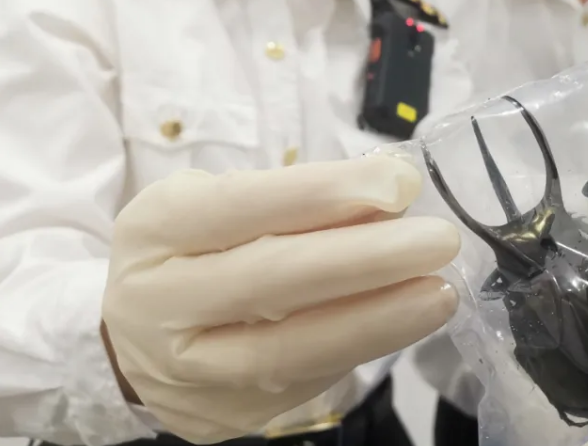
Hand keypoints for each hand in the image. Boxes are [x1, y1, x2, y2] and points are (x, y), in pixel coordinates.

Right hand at [102, 156, 460, 443]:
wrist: (138, 334)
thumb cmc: (197, 247)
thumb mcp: (226, 202)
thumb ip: (296, 198)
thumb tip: (391, 194)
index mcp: (156, 229)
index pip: (240, 207)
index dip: (323, 195)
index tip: (399, 183)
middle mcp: (161, 303)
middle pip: (269, 282)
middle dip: (365, 260)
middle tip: (438, 240)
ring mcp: (189, 370)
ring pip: (290, 349)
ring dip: (378, 319)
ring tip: (439, 293)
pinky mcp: (223, 415)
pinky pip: (305, 380)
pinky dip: (361, 345)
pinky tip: (405, 320)